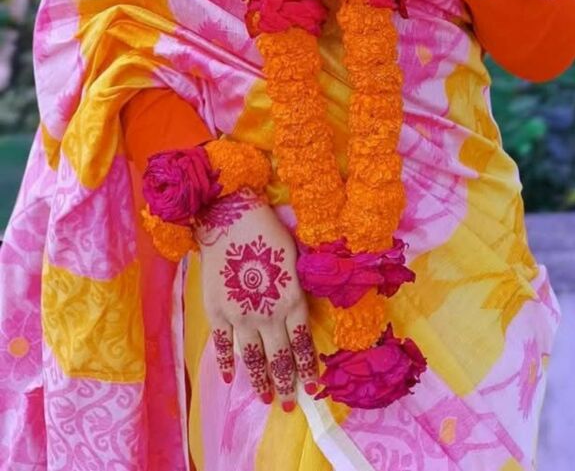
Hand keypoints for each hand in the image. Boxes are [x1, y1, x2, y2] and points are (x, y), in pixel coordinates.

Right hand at [197, 189, 317, 409]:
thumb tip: (304, 307)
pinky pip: (223, 344)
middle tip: (290, 403)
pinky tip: (231, 377)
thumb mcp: (296, 257)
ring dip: (261, 380)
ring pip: (254, 357)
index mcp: (292, 300)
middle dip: (286, 383)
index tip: (312, 386)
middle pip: (279, 357)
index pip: (302, 343)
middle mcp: (269, 314)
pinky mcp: (218, 311)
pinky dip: (226, 362)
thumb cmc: (268, 231)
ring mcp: (241, 316)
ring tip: (266, 398)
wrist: (230, 217)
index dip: (307, 367)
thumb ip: (299, 286)